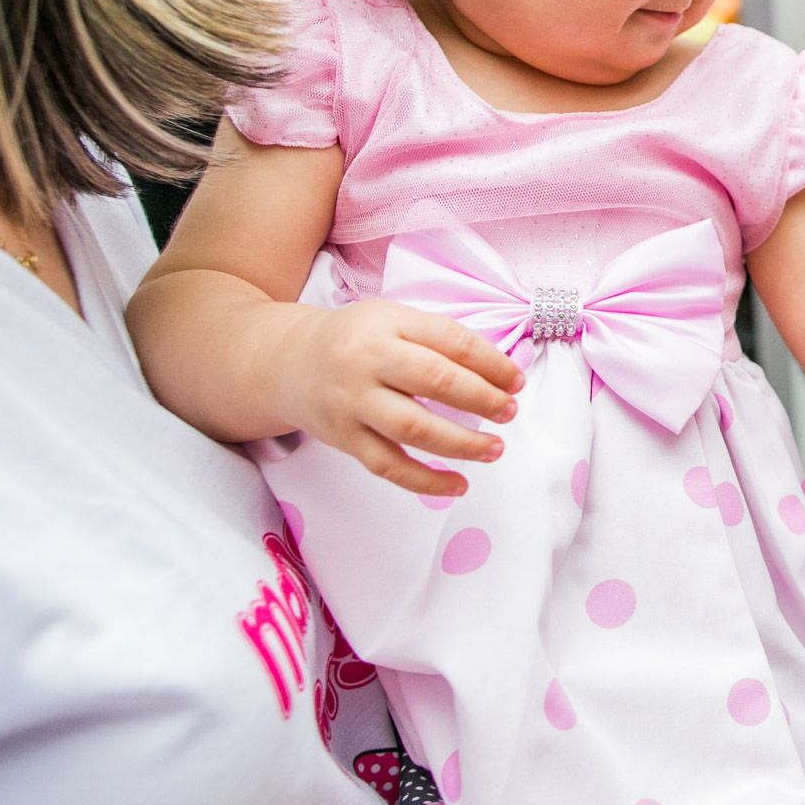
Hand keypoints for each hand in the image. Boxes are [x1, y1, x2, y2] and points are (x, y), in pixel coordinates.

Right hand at [269, 300, 524, 495]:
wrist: (287, 362)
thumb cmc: (356, 339)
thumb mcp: (393, 320)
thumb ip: (439, 339)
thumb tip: (498, 373)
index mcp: (388, 324)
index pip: (451, 342)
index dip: (491, 363)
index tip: (516, 381)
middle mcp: (367, 362)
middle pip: (435, 381)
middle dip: (482, 399)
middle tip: (510, 411)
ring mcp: (352, 403)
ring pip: (413, 429)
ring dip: (462, 444)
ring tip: (494, 449)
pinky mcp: (344, 439)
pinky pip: (388, 466)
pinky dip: (425, 480)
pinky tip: (458, 484)